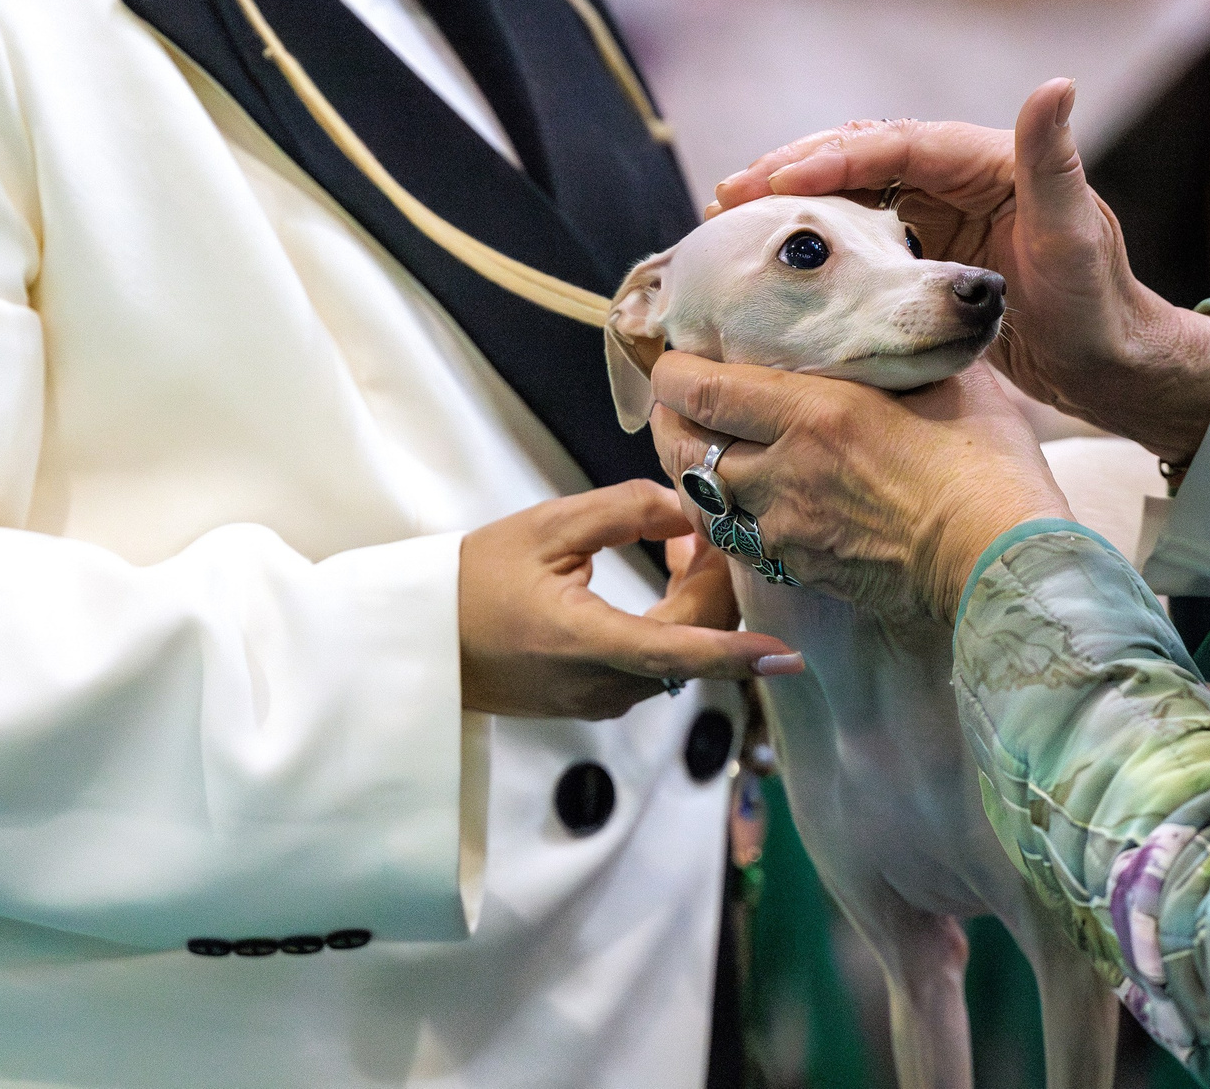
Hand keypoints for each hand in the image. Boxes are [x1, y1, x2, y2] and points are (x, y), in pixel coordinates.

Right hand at [458, 482, 801, 718]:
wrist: (422, 642)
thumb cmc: (475, 579)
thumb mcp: (547, 527)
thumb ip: (624, 511)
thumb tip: (687, 510)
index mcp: (588, 643)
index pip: (682, 652)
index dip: (739, 653)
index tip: (787, 655)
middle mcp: (604, 685)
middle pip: (695, 640)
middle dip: (716, 583)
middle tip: (705, 525)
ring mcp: (602, 700)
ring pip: (680, 652)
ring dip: (695, 600)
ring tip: (678, 541)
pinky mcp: (597, 701)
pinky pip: (657, 662)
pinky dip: (674, 621)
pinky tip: (659, 577)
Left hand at [649, 359, 1067, 625]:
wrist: (999, 559)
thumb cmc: (987, 464)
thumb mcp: (952, 381)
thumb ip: (915, 348)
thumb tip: (920, 314)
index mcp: (812, 412)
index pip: (703, 389)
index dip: (672, 372)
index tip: (673, 357)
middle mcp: (784, 470)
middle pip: (683, 449)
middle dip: (668, 423)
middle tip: (675, 405)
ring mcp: (788, 528)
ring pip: (701, 504)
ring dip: (690, 476)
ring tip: (698, 454)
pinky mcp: (803, 570)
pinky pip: (739, 545)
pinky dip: (726, 521)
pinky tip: (742, 507)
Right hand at [710, 80, 1209, 462]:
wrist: (1111, 367)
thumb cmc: (1100, 307)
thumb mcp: (1074, 235)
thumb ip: (1054, 161)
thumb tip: (1056, 84)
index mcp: (990, 162)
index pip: (899, 145)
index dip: (836, 156)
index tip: (781, 179)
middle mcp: (960, 178)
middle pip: (864, 156)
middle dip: (796, 167)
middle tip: (733, 189)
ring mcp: (941, 214)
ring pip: (853, 190)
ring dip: (795, 195)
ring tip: (733, 208)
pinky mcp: (928, 254)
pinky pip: (859, 231)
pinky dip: (815, 232)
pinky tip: (777, 247)